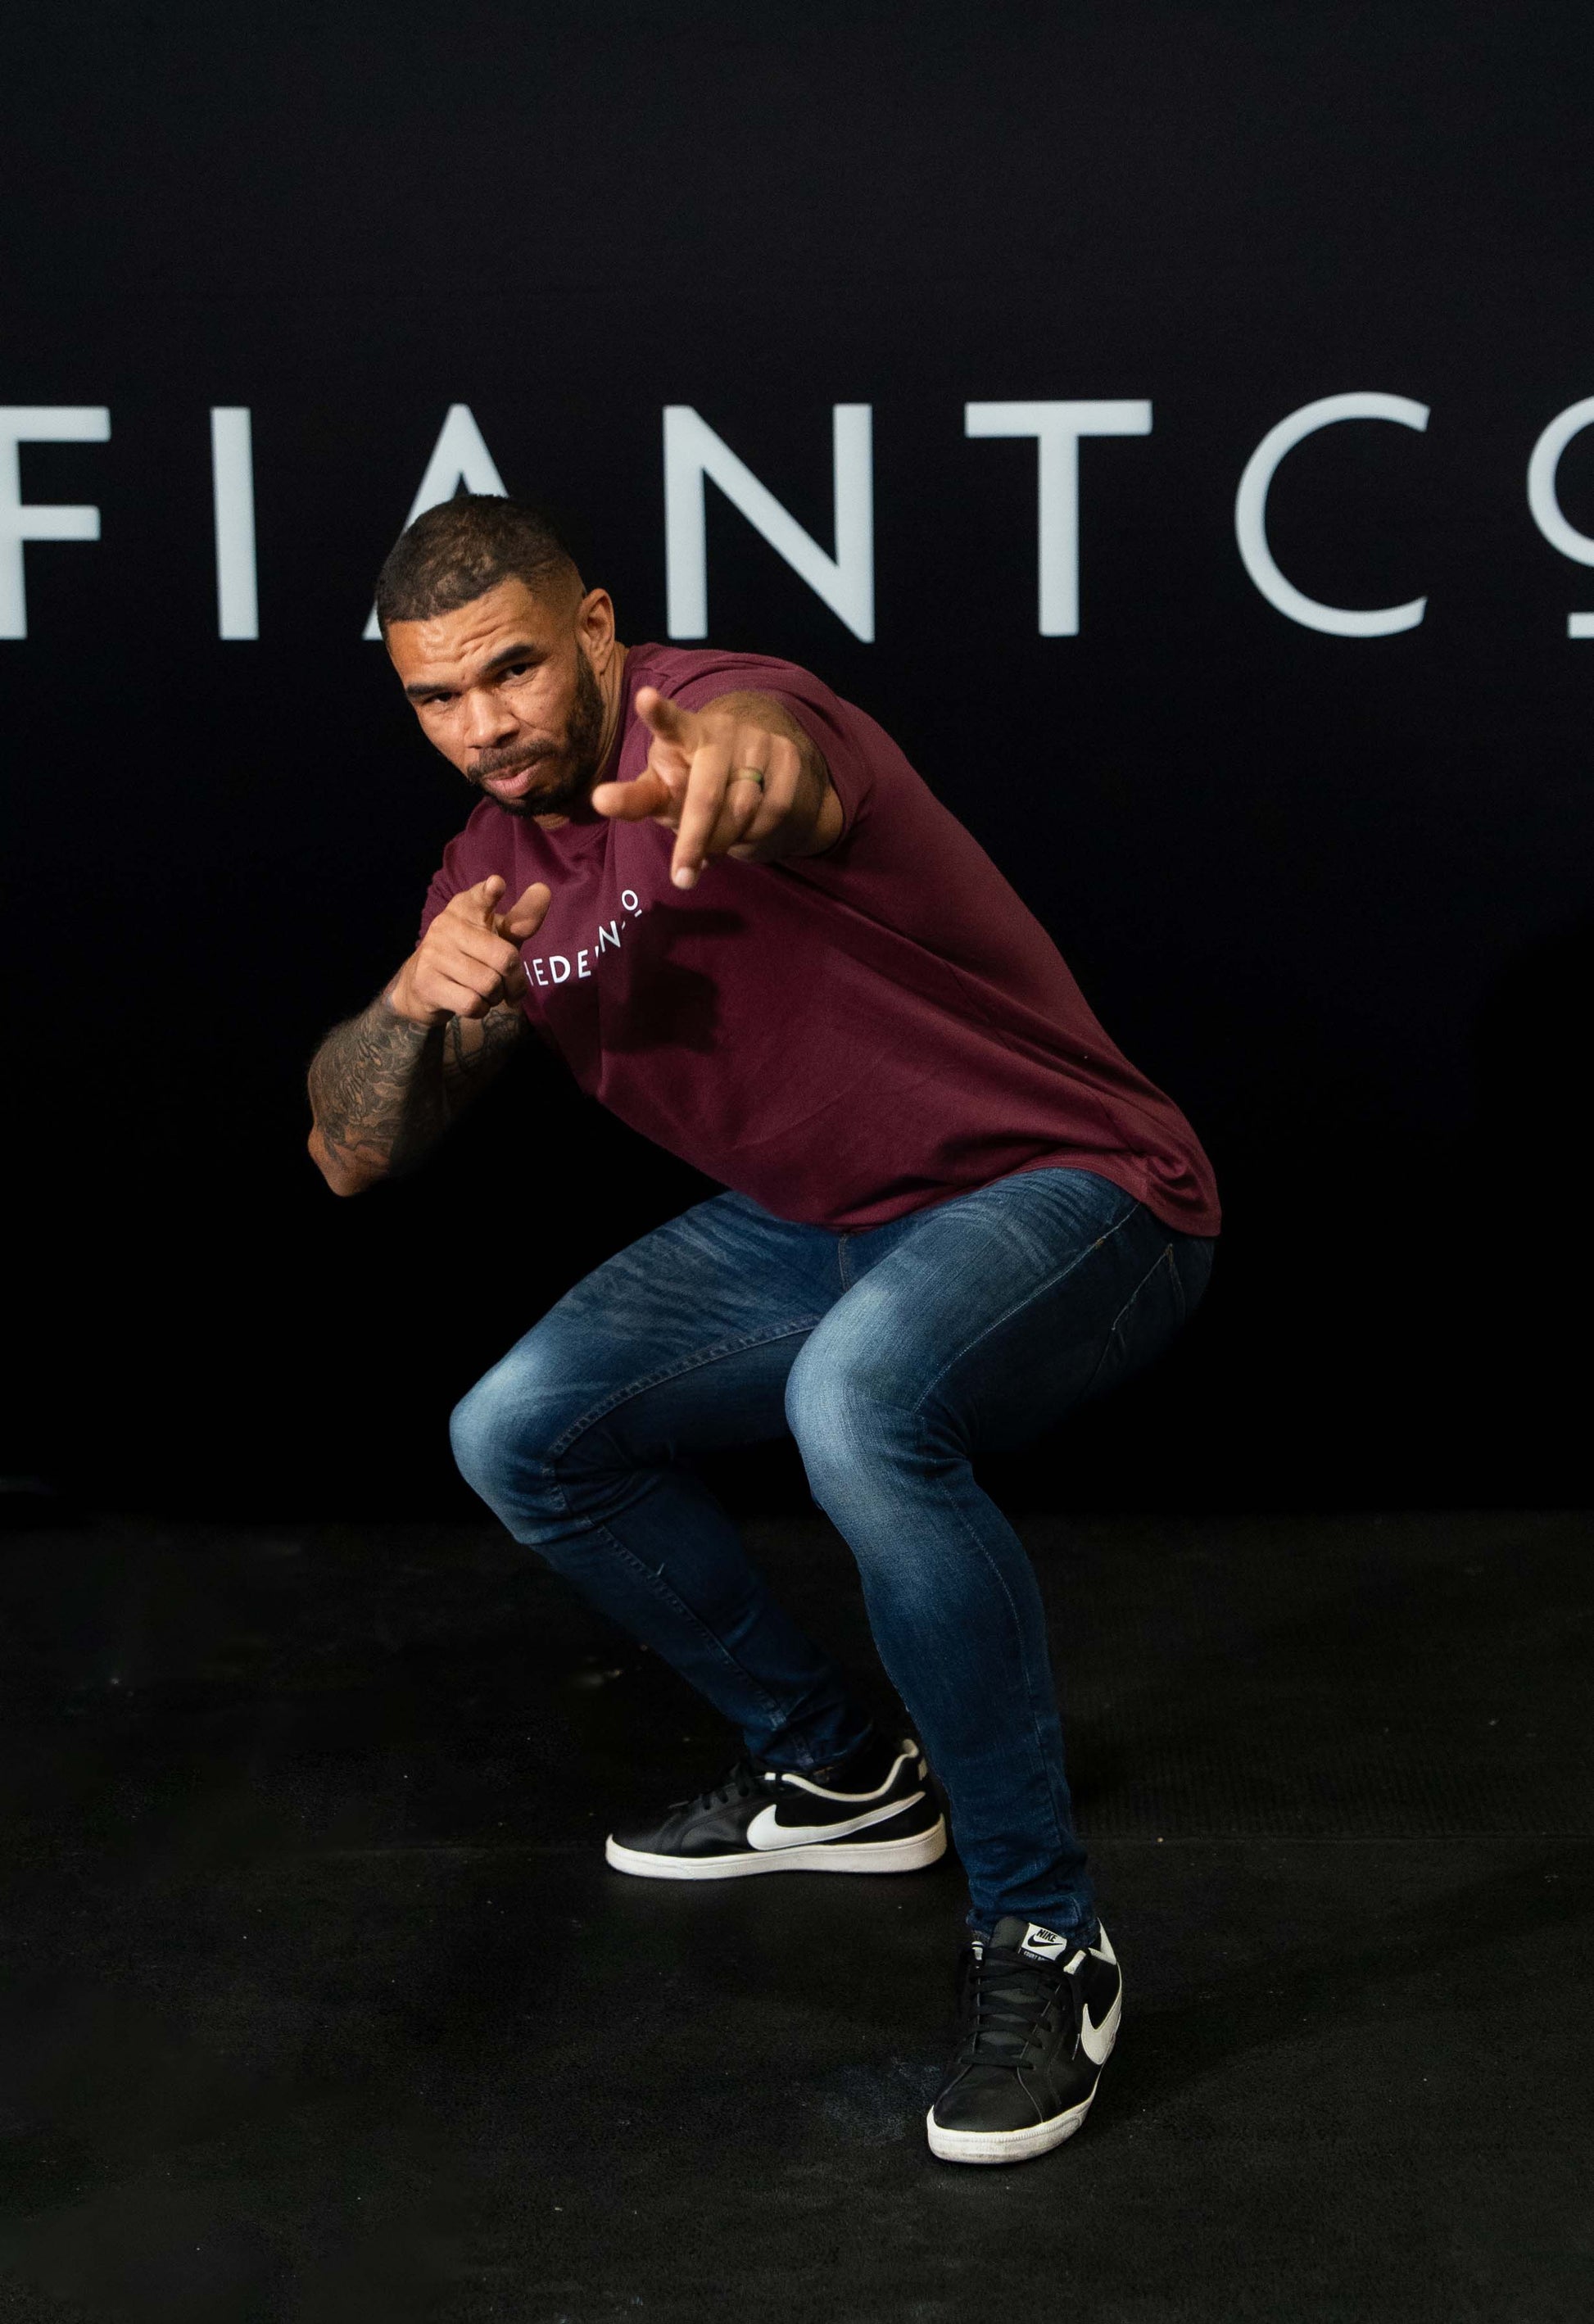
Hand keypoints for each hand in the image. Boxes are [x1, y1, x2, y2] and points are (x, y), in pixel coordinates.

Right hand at [387, 876, 550, 1024]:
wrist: (422, 986)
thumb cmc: (472, 955)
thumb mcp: (499, 936)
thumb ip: (522, 919)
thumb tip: (543, 889)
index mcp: (466, 908)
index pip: (480, 898)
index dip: (489, 893)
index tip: (497, 885)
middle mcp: (447, 925)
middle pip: (505, 959)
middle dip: (514, 980)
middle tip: (509, 985)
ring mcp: (434, 954)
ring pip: (490, 985)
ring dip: (496, 996)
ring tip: (485, 991)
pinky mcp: (426, 983)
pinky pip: (472, 1004)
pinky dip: (481, 1009)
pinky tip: (472, 1001)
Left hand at [590, 687, 815, 889]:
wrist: (761, 775)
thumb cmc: (694, 785)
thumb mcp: (662, 792)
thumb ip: (637, 798)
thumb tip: (602, 799)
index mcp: (681, 734)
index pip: (668, 723)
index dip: (657, 713)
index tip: (645, 699)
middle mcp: (720, 730)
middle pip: (706, 795)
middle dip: (693, 840)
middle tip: (681, 878)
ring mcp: (757, 740)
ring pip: (740, 812)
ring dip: (725, 841)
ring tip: (715, 846)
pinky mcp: (787, 755)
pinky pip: (771, 813)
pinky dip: (756, 833)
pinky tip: (748, 829)